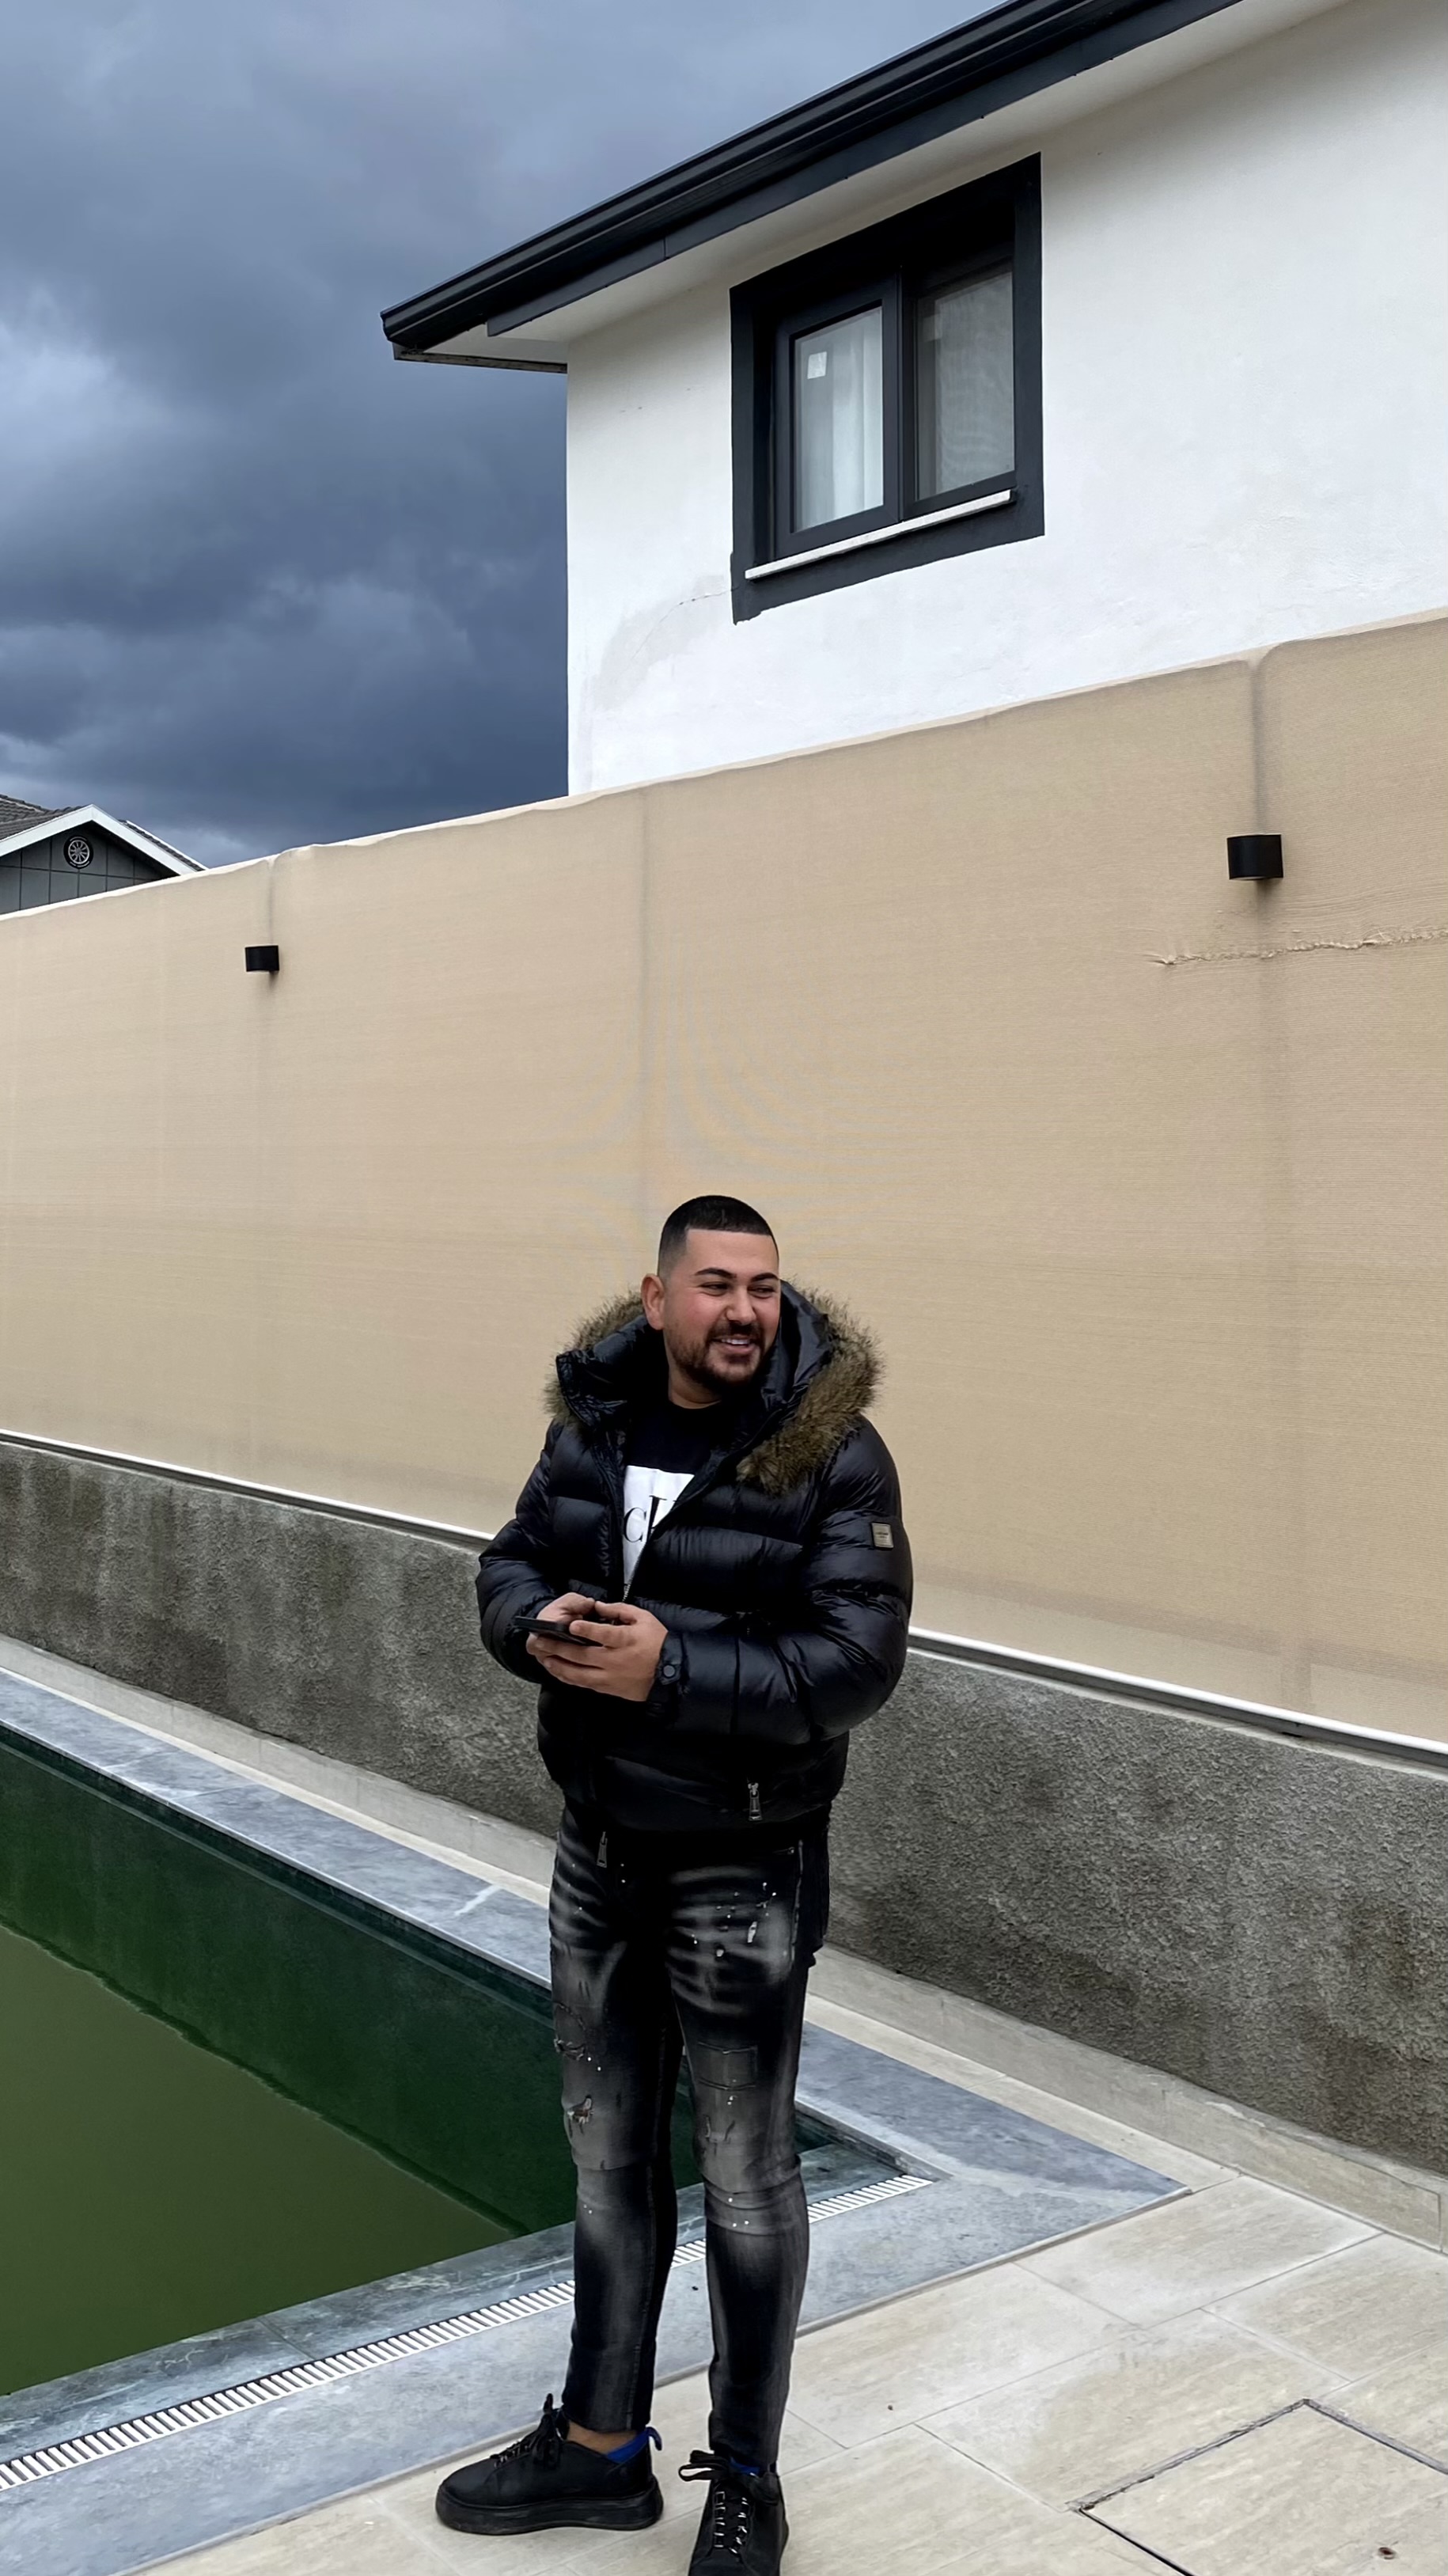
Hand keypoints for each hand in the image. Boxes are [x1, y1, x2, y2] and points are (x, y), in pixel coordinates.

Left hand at [527, 1599, 667, 1702]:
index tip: (571, 1625)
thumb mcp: (643, 1619)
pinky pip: (584, 1683)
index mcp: (625, 1641)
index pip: (603, 1635)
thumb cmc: (657, 1642)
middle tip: (541, 1641)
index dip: (587, 1630)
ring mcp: (610, 1677)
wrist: (669, 1673)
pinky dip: (569, 1677)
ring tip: (544, 1657)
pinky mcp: (608, 1688)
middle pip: (583, 1655)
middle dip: (559, 1648)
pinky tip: (558, 1671)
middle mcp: (615, 1660)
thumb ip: (620, 1610)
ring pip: (579, 1673)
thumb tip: (598, 1606)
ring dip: (559, 1665)